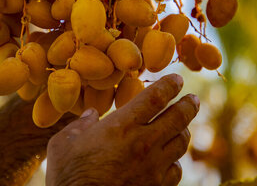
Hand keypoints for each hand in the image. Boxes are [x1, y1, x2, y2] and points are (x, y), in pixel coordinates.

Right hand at [46, 74, 198, 185]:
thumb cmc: (67, 176)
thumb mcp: (63, 143)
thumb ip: (80, 124)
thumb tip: (92, 115)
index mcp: (121, 126)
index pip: (155, 97)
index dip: (170, 85)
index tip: (177, 79)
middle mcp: (143, 144)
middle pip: (178, 117)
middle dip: (189, 105)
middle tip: (193, 99)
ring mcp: (153, 168)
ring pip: (181, 142)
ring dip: (183, 130)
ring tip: (182, 125)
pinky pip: (176, 170)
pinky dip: (175, 160)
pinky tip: (169, 159)